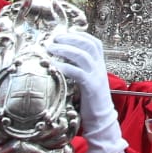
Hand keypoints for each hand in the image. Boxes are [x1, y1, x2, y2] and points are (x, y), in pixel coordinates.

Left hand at [50, 30, 127, 152]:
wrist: (101, 118)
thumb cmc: (89, 100)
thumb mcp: (86, 80)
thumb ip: (79, 69)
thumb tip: (61, 59)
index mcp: (100, 64)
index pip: (94, 43)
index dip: (80, 36)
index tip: (65, 34)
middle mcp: (100, 68)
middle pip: (88, 45)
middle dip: (71, 39)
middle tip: (54, 39)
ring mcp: (97, 77)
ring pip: (83, 56)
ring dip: (65, 49)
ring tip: (51, 49)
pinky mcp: (92, 87)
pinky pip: (79, 73)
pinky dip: (66, 67)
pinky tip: (55, 65)